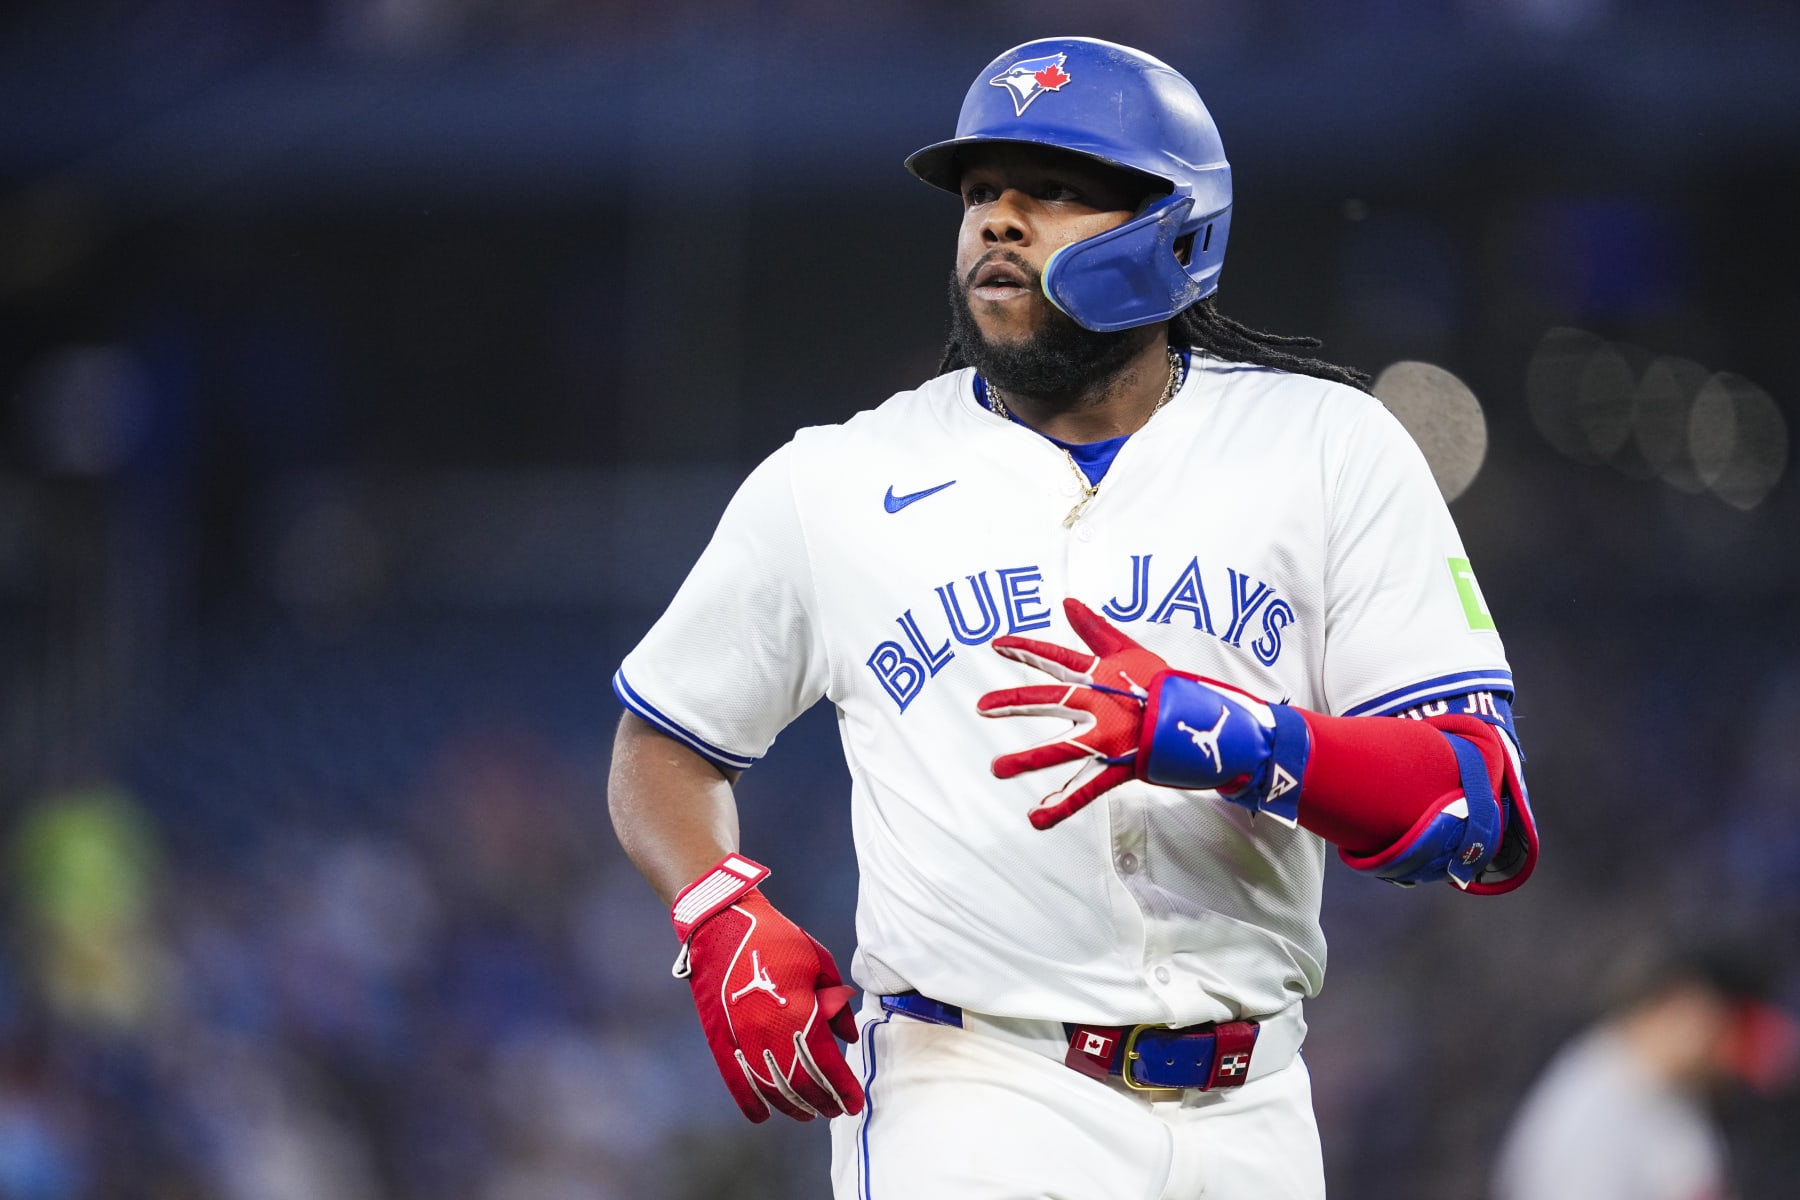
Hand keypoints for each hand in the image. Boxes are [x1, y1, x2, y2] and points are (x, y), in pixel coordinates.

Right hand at [671, 856, 863, 1122]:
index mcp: (799, 1011)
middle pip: (801, 1083)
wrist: (722, 924)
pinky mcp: (720, 1038)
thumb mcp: (818, 961)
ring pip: (771, 1088)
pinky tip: (763, 1116)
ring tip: (809, 1113)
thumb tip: (847, 1037)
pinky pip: (735, 1081)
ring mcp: (742, 1038)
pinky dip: (749, 1102)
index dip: (843, 1088)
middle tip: (836, 1109)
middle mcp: (770, 1032)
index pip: (826, 1064)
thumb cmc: (776, 938)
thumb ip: (836, 1003)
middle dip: (823, 1101)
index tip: (855, 1103)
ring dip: (792, 1106)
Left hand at [977, 598, 1307, 828]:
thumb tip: (1067, 601)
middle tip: (982, 705)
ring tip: (996, 769)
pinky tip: (1035, 819)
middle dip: (1014, 703)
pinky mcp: (1121, 767)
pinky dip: (1061, 805)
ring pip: (1062, 750)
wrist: (1208, 722)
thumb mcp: (1130, 652)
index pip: (1058, 660)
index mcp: (1101, 677)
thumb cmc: (1164, 685)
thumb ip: (1095, 630)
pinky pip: (1086, 790)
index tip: (998, 644)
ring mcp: (1110, 739)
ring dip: (1028, 760)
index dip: (1028, 651)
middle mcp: (1101, 706)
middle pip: (1051, 702)